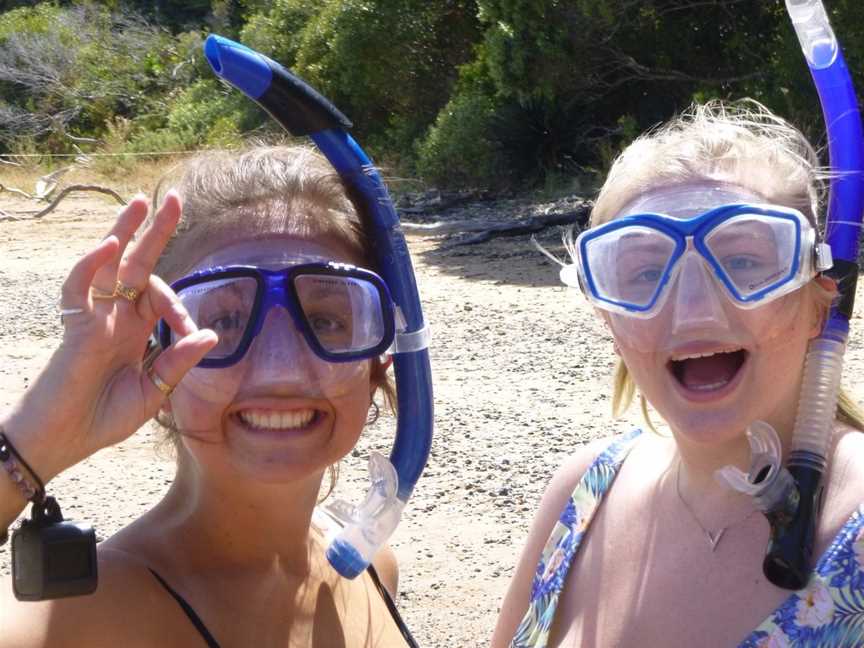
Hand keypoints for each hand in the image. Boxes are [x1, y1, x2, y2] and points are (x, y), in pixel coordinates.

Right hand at [4, 192, 216, 481]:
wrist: (64, 441)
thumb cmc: (103, 418)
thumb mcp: (154, 392)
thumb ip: (178, 362)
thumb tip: (211, 334)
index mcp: (136, 329)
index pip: (161, 298)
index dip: (180, 309)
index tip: (190, 333)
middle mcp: (116, 316)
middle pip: (138, 265)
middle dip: (156, 233)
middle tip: (175, 199)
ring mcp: (95, 317)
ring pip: (109, 263)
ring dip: (124, 231)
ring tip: (142, 201)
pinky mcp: (74, 326)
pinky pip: (78, 288)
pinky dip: (91, 265)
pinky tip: (110, 244)